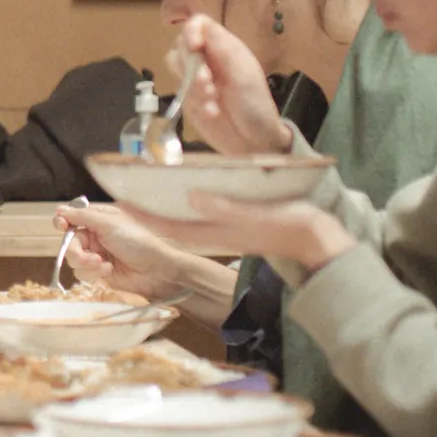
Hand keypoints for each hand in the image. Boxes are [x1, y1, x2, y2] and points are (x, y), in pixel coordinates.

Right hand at [52, 202, 188, 299]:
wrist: (156, 269)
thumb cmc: (138, 241)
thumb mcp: (109, 223)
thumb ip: (83, 217)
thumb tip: (59, 210)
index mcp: (97, 221)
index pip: (72, 219)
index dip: (63, 222)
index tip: (61, 226)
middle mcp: (94, 237)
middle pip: (69, 243)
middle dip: (76, 251)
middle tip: (87, 257)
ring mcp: (95, 256)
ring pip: (74, 260)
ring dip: (86, 264)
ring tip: (103, 265)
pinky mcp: (98, 273)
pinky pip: (83, 274)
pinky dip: (93, 273)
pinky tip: (108, 271)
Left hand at [125, 193, 355, 270]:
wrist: (316, 241)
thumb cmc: (290, 226)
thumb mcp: (255, 214)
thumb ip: (224, 207)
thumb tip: (192, 196)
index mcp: (215, 233)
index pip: (168, 227)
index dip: (141, 217)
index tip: (119, 203)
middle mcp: (213, 235)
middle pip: (169, 225)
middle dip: (144, 214)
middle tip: (123, 197)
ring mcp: (222, 232)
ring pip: (181, 222)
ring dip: (160, 210)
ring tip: (141, 194)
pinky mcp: (233, 227)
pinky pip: (198, 219)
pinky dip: (182, 208)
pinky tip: (180, 195)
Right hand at [171, 16, 295, 156]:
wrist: (254, 142)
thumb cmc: (255, 104)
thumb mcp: (244, 74)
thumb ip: (222, 48)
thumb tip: (199, 25)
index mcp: (225, 47)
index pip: (198, 24)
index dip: (190, 31)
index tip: (194, 47)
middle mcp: (209, 59)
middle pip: (181, 44)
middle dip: (190, 64)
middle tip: (207, 82)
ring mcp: (197, 79)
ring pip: (175, 67)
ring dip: (191, 84)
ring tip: (211, 99)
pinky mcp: (189, 98)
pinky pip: (179, 91)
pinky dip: (194, 101)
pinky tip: (212, 111)